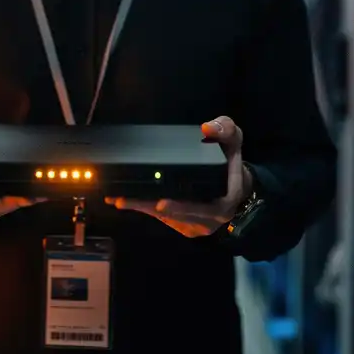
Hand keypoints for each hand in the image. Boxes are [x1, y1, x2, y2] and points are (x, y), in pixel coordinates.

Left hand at [105, 116, 251, 237]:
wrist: (235, 183)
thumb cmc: (230, 159)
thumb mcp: (234, 139)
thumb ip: (225, 129)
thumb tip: (207, 128)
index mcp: (225, 200)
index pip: (203, 208)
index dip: (181, 207)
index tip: (160, 203)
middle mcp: (211, 218)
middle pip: (178, 216)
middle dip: (149, 208)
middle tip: (125, 200)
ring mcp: (198, 225)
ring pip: (168, 219)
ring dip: (142, 209)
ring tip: (118, 199)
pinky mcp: (186, 226)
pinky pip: (165, 220)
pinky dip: (146, 210)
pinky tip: (125, 201)